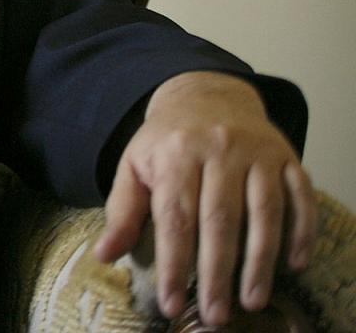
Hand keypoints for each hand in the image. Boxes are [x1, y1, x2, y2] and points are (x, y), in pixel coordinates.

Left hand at [94, 71, 315, 326]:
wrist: (206, 95)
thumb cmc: (166, 140)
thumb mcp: (134, 164)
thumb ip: (122, 210)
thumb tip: (104, 255)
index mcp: (175, 153)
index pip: (174, 217)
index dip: (173, 263)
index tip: (171, 302)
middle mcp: (218, 149)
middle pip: (219, 219)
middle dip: (217, 272)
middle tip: (216, 314)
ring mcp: (257, 152)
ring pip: (263, 212)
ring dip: (260, 261)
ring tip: (252, 300)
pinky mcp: (287, 156)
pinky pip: (300, 196)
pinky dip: (301, 231)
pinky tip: (294, 264)